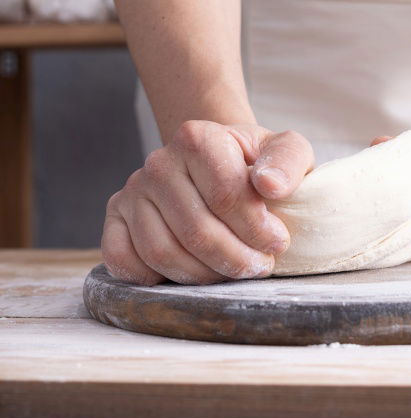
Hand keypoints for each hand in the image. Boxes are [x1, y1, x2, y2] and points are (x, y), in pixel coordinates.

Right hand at [102, 121, 313, 284]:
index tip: (278, 242)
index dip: (256, 229)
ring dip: (203, 276)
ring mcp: (134, 189)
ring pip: (162, 252)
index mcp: (198, 138)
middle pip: (195, 230)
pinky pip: (122, 260)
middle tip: (259, 266)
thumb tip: (269, 185)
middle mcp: (159, 161)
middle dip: (234, 259)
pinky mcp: (116, 215)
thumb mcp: (285, 151)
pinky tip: (188, 274)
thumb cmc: (254, 162)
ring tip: (231, 272)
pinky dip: (153, 279)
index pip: (225, 195)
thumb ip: (286, 161)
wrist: (219, 161)